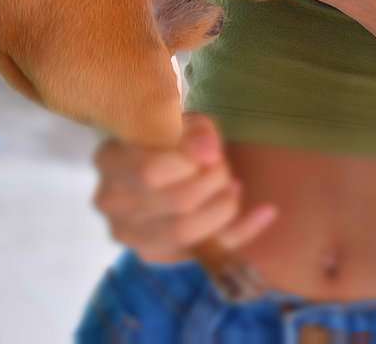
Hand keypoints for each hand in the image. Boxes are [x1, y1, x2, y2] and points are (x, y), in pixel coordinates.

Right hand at [92, 115, 276, 263]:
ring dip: (225, 208)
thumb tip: (209, 153)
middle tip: (223, 166)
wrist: (161, 156)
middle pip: (176, 203)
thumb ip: (196, 132)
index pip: (151, 172)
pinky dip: (243, 232)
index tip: (211, 151)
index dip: (191, 162)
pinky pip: (206, 252)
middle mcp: (111, 203)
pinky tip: (265, 212)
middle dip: (214, 182)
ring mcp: (131, 235)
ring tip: (233, 186)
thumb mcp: (183, 120)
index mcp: (110, 160)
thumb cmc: (170, 135)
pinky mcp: (157, 255)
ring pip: (187, 233)